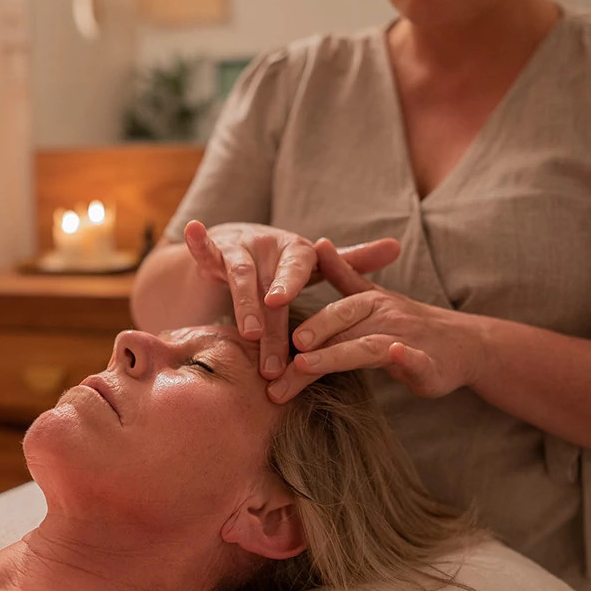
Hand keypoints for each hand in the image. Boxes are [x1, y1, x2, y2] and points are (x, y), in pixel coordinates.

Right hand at [182, 221, 400, 378]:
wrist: (246, 242)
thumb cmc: (288, 262)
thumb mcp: (317, 263)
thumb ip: (352, 260)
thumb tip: (397, 245)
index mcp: (297, 250)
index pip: (298, 270)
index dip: (290, 285)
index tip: (283, 304)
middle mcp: (269, 246)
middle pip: (269, 287)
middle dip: (270, 324)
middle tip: (273, 359)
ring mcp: (241, 248)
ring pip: (240, 279)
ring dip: (242, 305)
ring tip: (246, 334)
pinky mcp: (216, 253)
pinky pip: (205, 249)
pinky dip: (199, 241)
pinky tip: (194, 230)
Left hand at [266, 238, 487, 402]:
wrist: (465, 344)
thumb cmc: (410, 324)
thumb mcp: (375, 296)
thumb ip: (344, 276)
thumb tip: (318, 242)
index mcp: (371, 303)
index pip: (333, 311)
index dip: (307, 322)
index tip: (278, 332)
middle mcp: (386, 317)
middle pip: (343, 327)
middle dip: (313, 339)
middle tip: (285, 353)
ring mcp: (407, 340)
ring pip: (368, 347)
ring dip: (337, 354)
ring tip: (307, 365)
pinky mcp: (429, 365)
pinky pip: (418, 359)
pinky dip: (407, 357)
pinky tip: (396, 355)